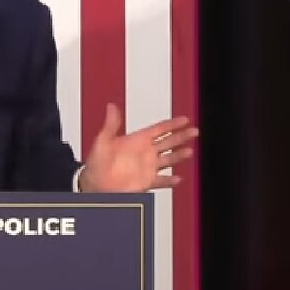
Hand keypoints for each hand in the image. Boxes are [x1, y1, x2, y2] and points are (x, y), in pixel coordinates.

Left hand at [79, 103, 197, 192]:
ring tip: (189, 151)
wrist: (94, 184)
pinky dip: (170, 180)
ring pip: (168, 159)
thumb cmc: (96, 163)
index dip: (172, 124)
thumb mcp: (103, 140)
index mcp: (137, 140)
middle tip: (194, 131)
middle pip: (168, 141)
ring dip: (179, 155)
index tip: (184, 119)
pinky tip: (178, 178)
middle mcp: (144, 153)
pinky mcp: (146, 181)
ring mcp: (147, 167)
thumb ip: (111, 123)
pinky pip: (161, 180)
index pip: (159, 129)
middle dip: (182, 136)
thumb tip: (111, 106)